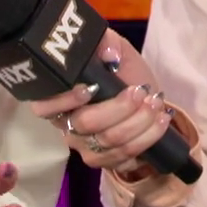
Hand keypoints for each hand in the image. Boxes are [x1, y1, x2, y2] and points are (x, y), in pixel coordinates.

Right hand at [26, 31, 173, 179]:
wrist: (146, 98)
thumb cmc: (123, 72)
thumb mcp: (117, 50)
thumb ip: (108, 43)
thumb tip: (108, 53)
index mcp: (59, 99)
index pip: (45, 107)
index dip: (64, 99)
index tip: (92, 87)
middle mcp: (68, 128)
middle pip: (86, 124)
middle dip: (119, 107)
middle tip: (141, 91)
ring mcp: (87, 149)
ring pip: (111, 142)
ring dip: (140, 122)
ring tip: (156, 103)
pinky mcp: (108, 163)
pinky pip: (126, 158)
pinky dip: (148, 138)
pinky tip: (161, 121)